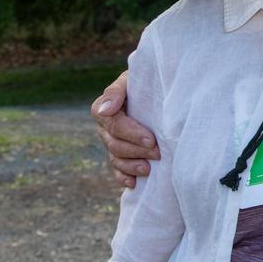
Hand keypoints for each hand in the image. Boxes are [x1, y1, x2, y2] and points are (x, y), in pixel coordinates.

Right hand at [92, 70, 159, 187]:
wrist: (156, 89)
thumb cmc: (145, 80)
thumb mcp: (131, 78)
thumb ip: (116, 91)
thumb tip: (105, 111)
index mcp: (104, 107)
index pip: (113, 124)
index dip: (131, 133)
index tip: (150, 139)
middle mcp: (104, 127)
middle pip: (115, 144)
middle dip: (137, 150)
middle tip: (158, 153)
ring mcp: (111, 142)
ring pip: (116, 158)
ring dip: (132, 165)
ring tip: (148, 169)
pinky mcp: (120, 154)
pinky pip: (117, 170)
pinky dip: (124, 177)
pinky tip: (134, 182)